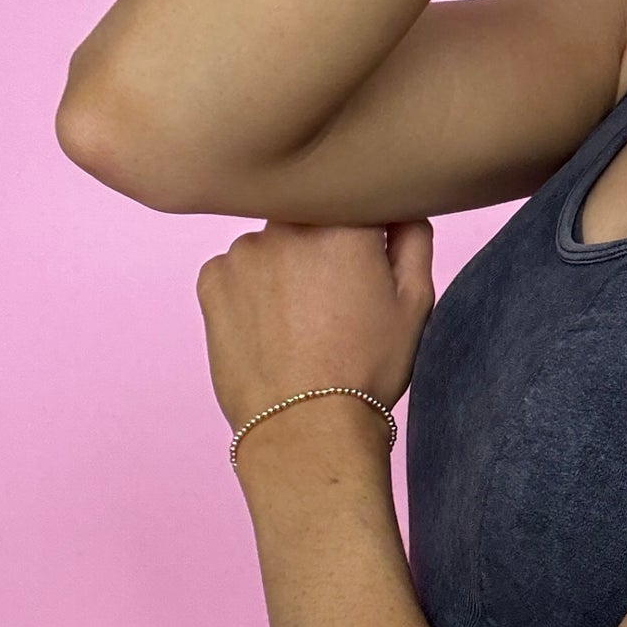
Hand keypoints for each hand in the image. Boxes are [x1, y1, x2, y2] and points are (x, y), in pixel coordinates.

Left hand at [198, 219, 434, 455]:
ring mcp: (242, 251)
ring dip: (285, 266)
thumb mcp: (415, 303)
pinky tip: (271, 327)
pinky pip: (237, 269)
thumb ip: (413, 239)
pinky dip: (252, 289)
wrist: (306, 427)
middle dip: (324, 248)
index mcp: (343, 224)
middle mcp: (287, 225)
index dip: (368, 231)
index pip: (357, 199)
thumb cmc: (368, 368)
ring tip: (301, 321)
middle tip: (337, 300)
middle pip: (311, 219)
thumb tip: (400, 208)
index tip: (371, 262)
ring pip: (273, 244)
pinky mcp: (211, 279)